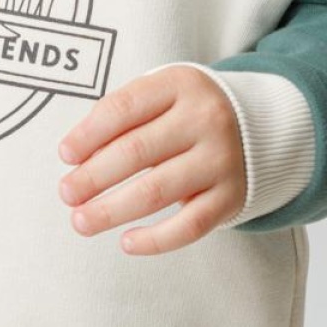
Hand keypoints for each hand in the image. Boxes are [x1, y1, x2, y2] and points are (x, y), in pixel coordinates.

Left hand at [57, 64, 246, 254]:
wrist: (262, 124)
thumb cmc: (190, 111)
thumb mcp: (163, 94)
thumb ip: (125, 116)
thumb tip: (78, 158)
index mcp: (180, 85)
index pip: (123, 108)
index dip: (88, 134)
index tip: (65, 155)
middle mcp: (204, 119)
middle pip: (136, 151)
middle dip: (93, 176)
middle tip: (66, 193)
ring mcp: (221, 159)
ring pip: (157, 191)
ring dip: (112, 210)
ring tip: (81, 221)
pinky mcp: (231, 196)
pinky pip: (190, 226)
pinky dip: (155, 239)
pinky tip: (126, 242)